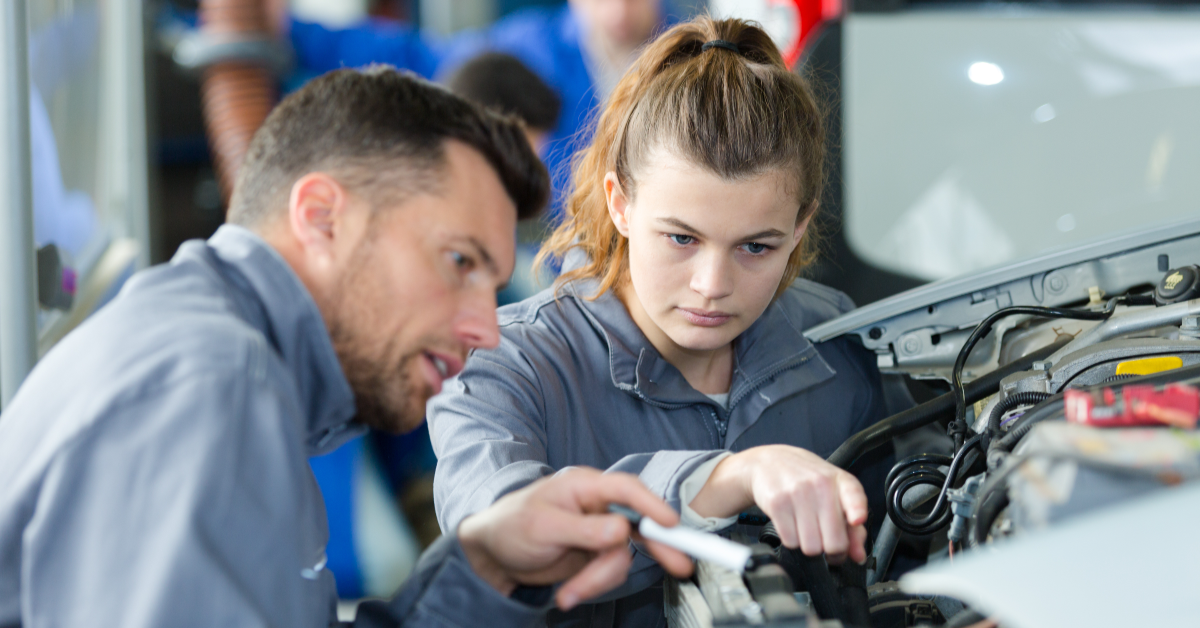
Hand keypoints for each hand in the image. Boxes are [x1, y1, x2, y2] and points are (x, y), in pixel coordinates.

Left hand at [457, 468, 693, 609]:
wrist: (493, 553)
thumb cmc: (510, 526)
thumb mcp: (543, 526)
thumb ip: (583, 529)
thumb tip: (619, 529)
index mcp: (584, 486)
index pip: (626, 489)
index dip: (652, 504)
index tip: (670, 523)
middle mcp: (597, 506)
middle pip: (638, 522)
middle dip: (658, 546)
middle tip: (680, 565)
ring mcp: (599, 531)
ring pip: (621, 556)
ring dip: (599, 580)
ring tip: (570, 593)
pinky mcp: (595, 554)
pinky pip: (609, 572)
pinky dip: (592, 586)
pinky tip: (569, 593)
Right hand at [687, 445, 867, 563]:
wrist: (761, 462)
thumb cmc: (798, 478)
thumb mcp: (829, 492)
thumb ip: (849, 524)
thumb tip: (857, 551)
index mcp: (837, 479)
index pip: (855, 497)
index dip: (856, 518)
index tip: (853, 527)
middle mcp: (818, 482)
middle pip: (833, 537)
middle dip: (827, 548)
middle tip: (821, 543)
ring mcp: (796, 491)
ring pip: (811, 543)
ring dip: (807, 547)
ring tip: (802, 534)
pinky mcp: (775, 501)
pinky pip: (789, 539)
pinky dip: (789, 542)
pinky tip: (787, 531)